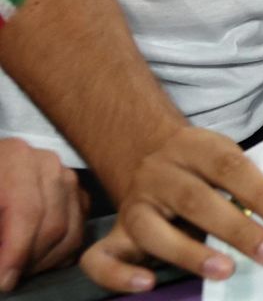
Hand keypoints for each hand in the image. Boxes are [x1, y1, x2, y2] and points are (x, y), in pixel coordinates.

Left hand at [0, 138, 85, 290]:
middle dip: (30, 261)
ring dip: (44, 261)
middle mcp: (49, 165)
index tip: (3, 281)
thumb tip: (4, 267)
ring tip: (18, 269)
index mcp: (16, 158)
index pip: (27, 212)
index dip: (16, 252)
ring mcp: (68, 178)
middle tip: (6, 278)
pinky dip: (58, 254)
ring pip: (71, 233)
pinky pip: (78, 233)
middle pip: (53, 225)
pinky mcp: (78, 194)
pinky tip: (34, 259)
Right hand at [80, 128, 262, 294]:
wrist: (146, 151)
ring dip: (191, 253)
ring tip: (225, 271)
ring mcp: (132, 205)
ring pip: (152, 230)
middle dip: (237, 230)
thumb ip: (244, 183)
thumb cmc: (199, 165)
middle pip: (195, 200)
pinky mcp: (113, 234)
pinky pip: (100, 258)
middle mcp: (158, 174)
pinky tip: (147, 284)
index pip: (229, 167)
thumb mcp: (222, 158)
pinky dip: (119, 275)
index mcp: (192, 148)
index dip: (260, 193)